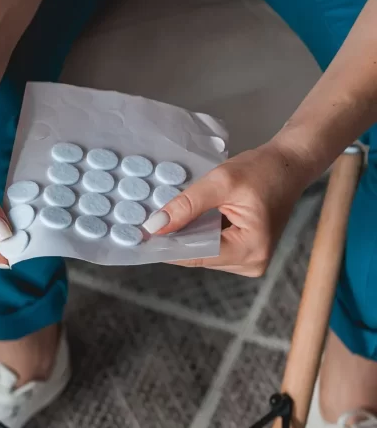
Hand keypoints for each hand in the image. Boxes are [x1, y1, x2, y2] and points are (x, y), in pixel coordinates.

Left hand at [146, 142, 311, 276]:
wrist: (290, 164)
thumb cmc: (261, 170)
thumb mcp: (220, 182)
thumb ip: (186, 206)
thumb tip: (154, 227)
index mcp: (250, 249)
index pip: (195, 255)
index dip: (166, 245)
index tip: (138, 235)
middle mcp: (252, 263)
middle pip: (198, 257)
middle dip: (176, 239)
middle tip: (150, 220)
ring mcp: (250, 261)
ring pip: (202, 253)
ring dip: (187, 235)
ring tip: (176, 214)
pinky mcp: (246, 254)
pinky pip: (211, 248)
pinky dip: (199, 233)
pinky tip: (192, 219)